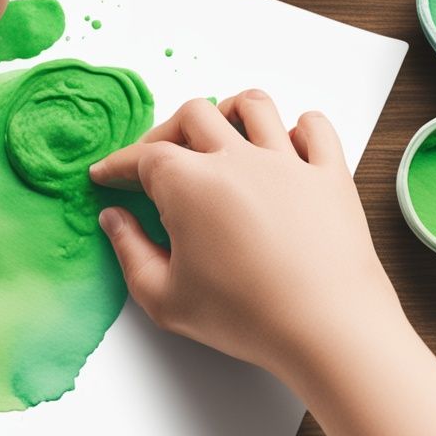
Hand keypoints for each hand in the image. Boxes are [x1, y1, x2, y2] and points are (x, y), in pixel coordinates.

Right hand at [89, 90, 398, 373]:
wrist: (327, 329)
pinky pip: (316, 128)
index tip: (106, 175)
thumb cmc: (244, 317)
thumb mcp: (164, 298)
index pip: (142, 156)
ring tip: (221, 132)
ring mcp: (287, 161)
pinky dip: (300, 127)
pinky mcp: (329, 174)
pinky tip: (286, 144)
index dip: (118, 164)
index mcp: (188, 183)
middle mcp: (236, 158)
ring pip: (253, 105)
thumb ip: (129, 251)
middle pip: (193, 115)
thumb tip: (113, 219)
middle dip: (167, 131)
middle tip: (157, 158)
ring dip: (230, 112)